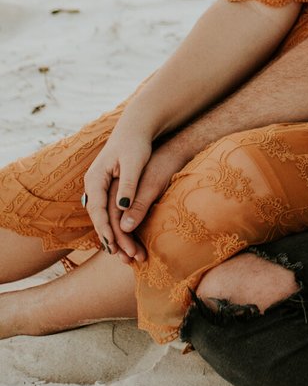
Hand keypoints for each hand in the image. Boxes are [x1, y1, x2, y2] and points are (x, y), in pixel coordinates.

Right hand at [83, 131, 188, 259]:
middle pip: (97, 217)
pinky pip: (107, 210)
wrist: (136, 129)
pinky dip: (114, 224)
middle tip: (120, 256)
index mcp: (95, 179)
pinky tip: (123, 237)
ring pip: (102, 216)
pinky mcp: (107, 187)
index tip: (114, 247)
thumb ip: (128, 186)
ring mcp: (98, 186)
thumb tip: (122, 209)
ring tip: (122, 252)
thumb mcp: (134, 164)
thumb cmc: (137, 144)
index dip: (105, 230)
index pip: (97, 211)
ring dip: (111, 234)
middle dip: (108, 237)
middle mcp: (92, 184)